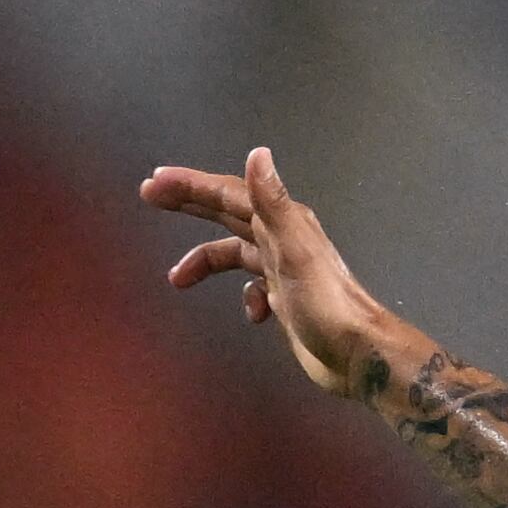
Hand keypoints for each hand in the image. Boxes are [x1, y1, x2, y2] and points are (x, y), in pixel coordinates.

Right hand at [141, 147, 398, 397]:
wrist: (357, 354)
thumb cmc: (327, 305)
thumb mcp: (295, 251)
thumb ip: (273, 203)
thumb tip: (257, 153)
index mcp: (282, 223)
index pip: (229, 194)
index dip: (192, 185)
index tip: (155, 182)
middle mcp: (282, 239)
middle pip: (228, 213)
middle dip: (190, 204)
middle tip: (150, 195)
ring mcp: (283, 269)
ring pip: (236, 253)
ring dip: (206, 261)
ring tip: (178, 279)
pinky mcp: (286, 298)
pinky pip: (254, 288)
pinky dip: (245, 297)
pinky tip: (251, 315)